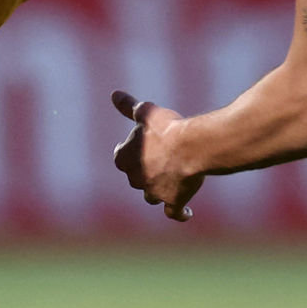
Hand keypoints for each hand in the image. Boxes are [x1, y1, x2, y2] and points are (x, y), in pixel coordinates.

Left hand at [111, 90, 200, 221]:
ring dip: (157, 191)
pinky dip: (179, 213)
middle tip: (159, 162)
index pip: (120, 157)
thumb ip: (130, 106)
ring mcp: (154, 192)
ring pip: (151, 196)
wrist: (192, 147)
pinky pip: (173, 212)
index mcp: (124, 158)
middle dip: (144, 172)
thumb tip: (114, 94)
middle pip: (136, 178)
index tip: (136, 148)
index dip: (128, 152)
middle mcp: (135, 179)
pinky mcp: (173, 201)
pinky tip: (186, 213)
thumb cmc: (168, 128)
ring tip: (168, 185)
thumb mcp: (147, 113)